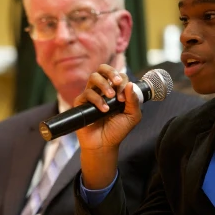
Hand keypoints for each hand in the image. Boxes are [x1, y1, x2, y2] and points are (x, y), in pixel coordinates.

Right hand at [75, 65, 141, 188]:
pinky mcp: (81, 103)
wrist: (105, 145)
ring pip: (93, 77)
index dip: (122, 82)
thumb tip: (130, 84)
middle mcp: (102, 90)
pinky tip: (104, 110)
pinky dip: (97, 100)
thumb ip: (133, 100)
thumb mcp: (132, 116)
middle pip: (102, 69)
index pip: (118, 76)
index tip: (123, 97)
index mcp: (115, 90)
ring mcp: (91, 95)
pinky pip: (87, 93)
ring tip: (111, 97)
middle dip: (110, 72)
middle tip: (117, 82)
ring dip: (104, 84)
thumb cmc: (118, 130)